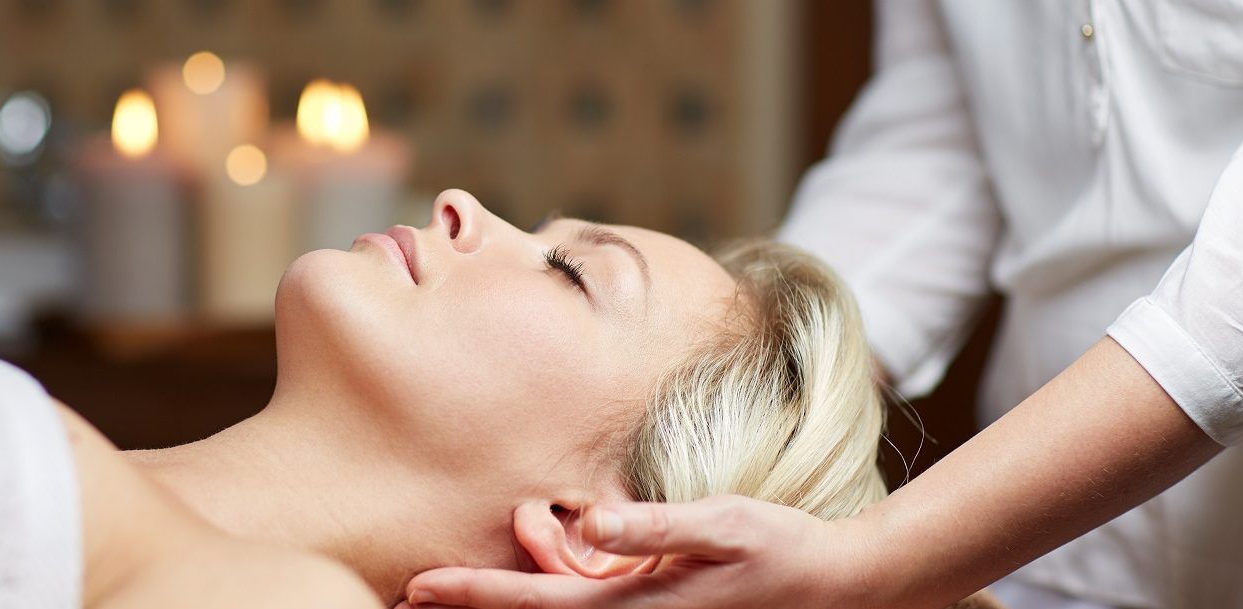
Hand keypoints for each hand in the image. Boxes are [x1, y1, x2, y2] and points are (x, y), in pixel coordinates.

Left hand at [398, 495, 881, 608]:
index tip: (415, 590)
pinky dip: (553, 577)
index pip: (533, 603)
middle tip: (403, 600)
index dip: (471, 596)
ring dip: (512, 589)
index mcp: (631, 606)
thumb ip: (652, 526)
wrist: (838, 589)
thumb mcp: (721, 525)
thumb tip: (590, 519)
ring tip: (467, 571)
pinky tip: (545, 543)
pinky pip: (586, 599)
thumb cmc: (782, 550)